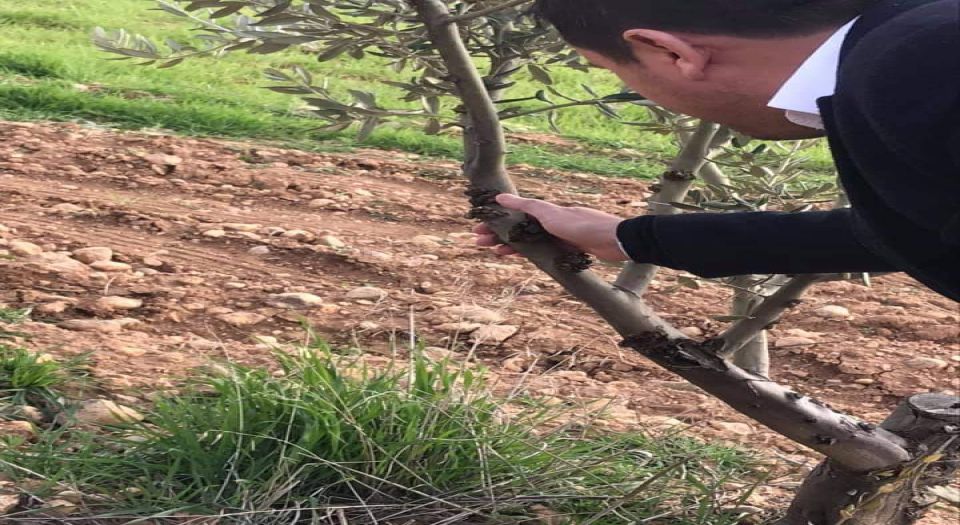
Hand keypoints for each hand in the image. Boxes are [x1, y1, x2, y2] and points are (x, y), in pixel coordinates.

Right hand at [473, 194, 628, 261]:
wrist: (612, 240)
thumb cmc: (581, 224)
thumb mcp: (549, 213)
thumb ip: (525, 206)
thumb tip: (500, 197)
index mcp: (545, 211)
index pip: (513, 215)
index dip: (496, 221)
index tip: (479, 227)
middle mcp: (550, 222)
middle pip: (519, 229)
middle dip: (499, 234)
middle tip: (478, 242)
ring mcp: (558, 237)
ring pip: (529, 241)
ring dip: (511, 245)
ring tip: (495, 253)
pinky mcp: (567, 250)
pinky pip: (542, 252)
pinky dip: (530, 254)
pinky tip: (521, 259)